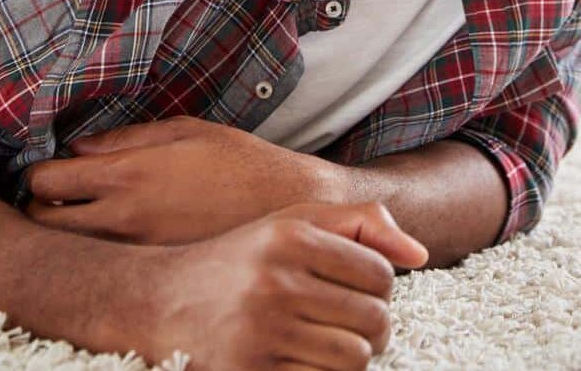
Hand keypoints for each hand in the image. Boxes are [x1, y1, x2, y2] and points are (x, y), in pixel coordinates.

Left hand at [26, 115, 347, 244]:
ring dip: (65, 234)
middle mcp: (124, 220)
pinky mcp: (154, 274)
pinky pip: (106, 268)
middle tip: (55, 197)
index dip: (36, 174)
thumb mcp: (185, 130)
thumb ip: (126, 138)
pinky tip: (117, 239)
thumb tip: (79, 147)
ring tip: (82, 217)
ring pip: (68, 252)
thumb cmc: (239, 160)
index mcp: (128, 175)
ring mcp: (137, 254)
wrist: (288, 208)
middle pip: (42, 224)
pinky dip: (98, 254)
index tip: (46, 170)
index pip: (46, 182)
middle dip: (39, 209)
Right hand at [124, 201, 426, 370]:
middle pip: (374, 320)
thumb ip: (360, 222)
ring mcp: (261, 331)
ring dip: (351, 356)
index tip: (357, 288)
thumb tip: (419, 254)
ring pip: (354, 359)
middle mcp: (276, 280)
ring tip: (328, 341)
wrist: (161, 302)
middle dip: (373, 326)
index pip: (380, 272)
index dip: (380, 286)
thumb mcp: (293, 222)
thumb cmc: (241, 259)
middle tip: (349, 322)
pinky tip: (303, 359)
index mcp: (290, 236)